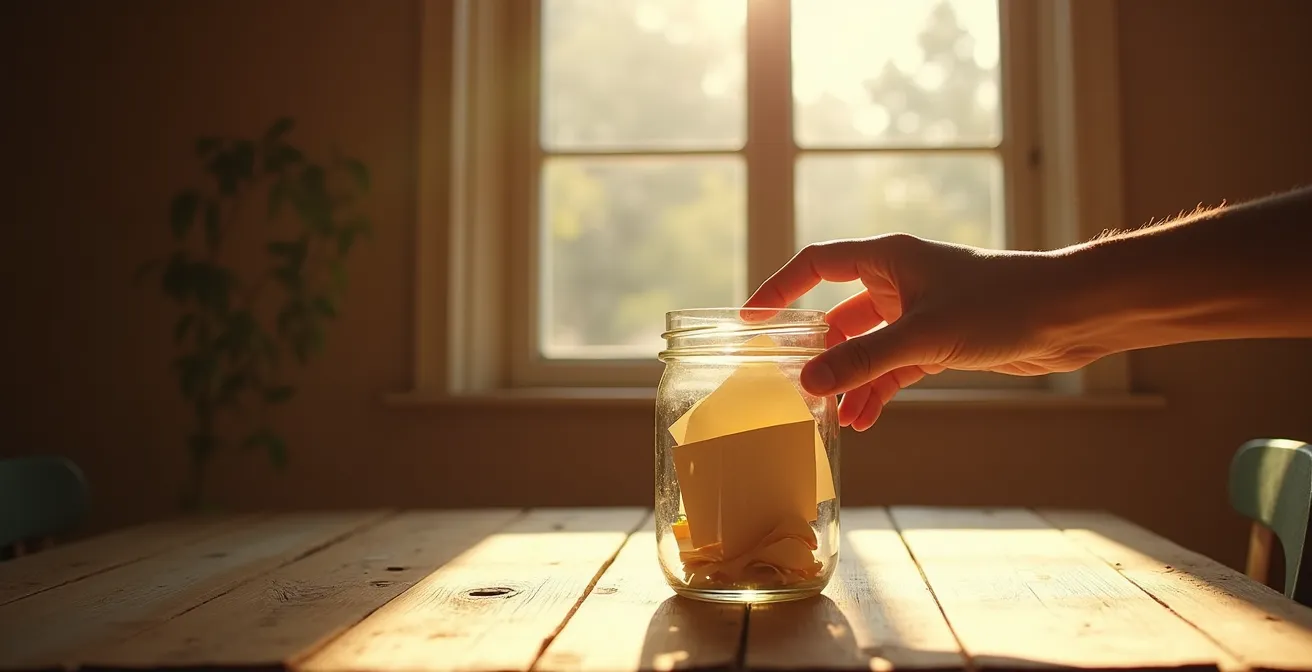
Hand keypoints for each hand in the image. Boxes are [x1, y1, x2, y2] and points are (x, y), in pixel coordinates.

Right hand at [744, 234, 1107, 429]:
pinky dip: (878, 390)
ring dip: (850, 379)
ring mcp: (921, 312)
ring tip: (831, 416)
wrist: (1069, 315)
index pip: (816, 265)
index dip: (780, 290)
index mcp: (889, 258)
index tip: (750, 320)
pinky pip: (895, 367)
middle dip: (817, 350)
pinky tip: (865, 420)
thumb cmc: (1001, 305)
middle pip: (839, 313)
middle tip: (789, 382)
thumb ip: (863, 360)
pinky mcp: (942, 341)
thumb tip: (808, 383)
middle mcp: (900, 280)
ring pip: (868, 347)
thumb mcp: (923, 336)